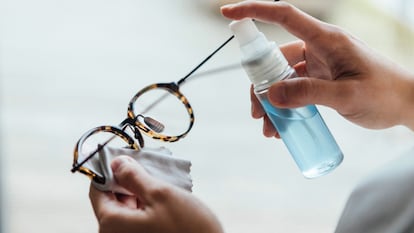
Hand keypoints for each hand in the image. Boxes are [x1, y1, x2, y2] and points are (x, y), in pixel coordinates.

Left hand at [89, 156, 223, 232]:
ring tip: (159, 180)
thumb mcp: (160, 194)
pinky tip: (163, 196)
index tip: (125, 156)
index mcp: (111, 223)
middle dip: (127, 180)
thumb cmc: (187, 227)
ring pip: (126, 207)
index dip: (109, 170)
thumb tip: (116, 163)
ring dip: (139, 191)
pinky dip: (146, 204)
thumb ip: (134, 176)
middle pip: (112, 198)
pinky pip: (137, 217)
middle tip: (147, 165)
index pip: (97, 189)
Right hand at [221, 1, 413, 135]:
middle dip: (261, 86)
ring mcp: (319, 64)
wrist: (407, 104)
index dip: (254, 11)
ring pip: (282, 78)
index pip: (285, 16)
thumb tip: (270, 94)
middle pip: (276, 59)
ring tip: (271, 129)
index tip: (228, 14)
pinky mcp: (321, 79)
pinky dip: (284, 106)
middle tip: (257, 113)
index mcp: (327, 40)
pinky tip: (283, 126)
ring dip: (272, 102)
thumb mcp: (348, 96)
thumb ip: (309, 94)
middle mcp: (319, 48)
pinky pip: (294, 89)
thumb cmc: (386, 94)